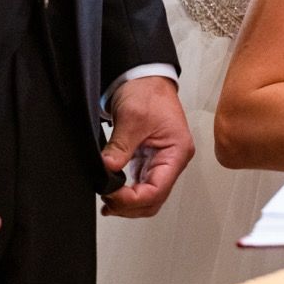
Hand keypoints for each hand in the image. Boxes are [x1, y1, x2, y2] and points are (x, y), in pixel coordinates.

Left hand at [100, 76, 194, 217]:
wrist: (145, 77)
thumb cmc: (148, 92)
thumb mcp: (132, 118)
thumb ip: (120, 147)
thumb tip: (107, 170)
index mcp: (177, 152)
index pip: (156, 190)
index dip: (132, 198)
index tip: (110, 193)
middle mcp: (172, 160)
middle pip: (154, 199)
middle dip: (130, 206)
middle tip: (106, 199)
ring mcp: (161, 161)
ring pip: (148, 197)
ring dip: (127, 203)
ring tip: (107, 199)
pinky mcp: (149, 159)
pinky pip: (140, 185)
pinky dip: (126, 194)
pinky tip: (111, 193)